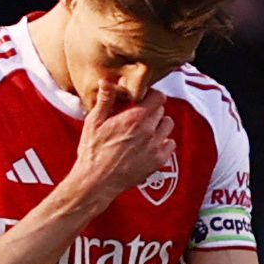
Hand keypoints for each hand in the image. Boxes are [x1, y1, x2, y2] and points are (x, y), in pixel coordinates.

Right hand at [68, 83, 173, 204]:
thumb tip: (107, 81)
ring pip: (168, 125)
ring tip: (144, 129)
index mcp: (134, 118)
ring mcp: (155, 147)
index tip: (142, 98)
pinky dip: (163, 142)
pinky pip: (170, 144)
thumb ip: (105, 100)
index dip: (151, 95)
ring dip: (159, 124)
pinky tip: (149, 144)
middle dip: (151, 109)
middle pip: (161, 110)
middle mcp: (148, 132)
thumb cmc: (92, 152)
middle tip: (138, 115)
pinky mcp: (158, 161)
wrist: (96, 182)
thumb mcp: (93, 122)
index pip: (158, 97)